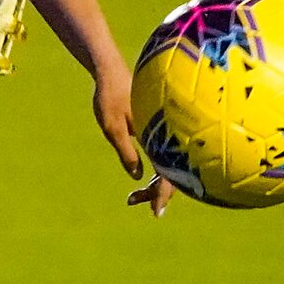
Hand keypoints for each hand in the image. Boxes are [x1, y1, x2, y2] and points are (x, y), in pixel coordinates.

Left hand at [94, 62, 173, 216]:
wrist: (111, 71)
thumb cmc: (110, 96)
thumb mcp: (112, 127)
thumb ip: (126, 151)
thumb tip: (138, 176)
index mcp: (159, 136)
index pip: (168, 173)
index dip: (163, 194)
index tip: (155, 212)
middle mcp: (167, 135)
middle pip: (173, 173)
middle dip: (156, 192)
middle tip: (132, 201)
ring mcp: (164, 133)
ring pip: (169, 166)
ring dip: (154, 184)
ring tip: (132, 198)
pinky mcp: (158, 129)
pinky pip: (164, 156)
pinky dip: (155, 171)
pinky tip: (140, 178)